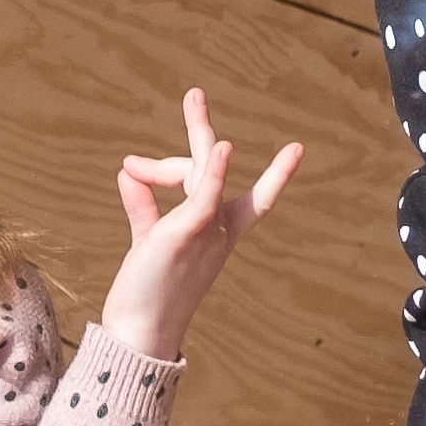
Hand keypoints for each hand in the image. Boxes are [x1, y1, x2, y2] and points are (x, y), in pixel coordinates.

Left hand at [94, 88, 302, 364]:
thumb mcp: (149, 241)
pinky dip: (216, 168)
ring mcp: (206, 229)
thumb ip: (144, 206)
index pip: (255, 200)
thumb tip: (127, 171)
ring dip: (191, 135)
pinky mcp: (187, 232)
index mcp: (217, 232)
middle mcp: (219, 229)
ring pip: (200, 169)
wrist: (139, 332)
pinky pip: (204, 192)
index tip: (297, 149)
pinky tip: (224, 148)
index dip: (277, 175)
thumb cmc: (147, 292)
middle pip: (209, 167)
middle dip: (201, 128)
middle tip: (194, 93)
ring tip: (176, 118)